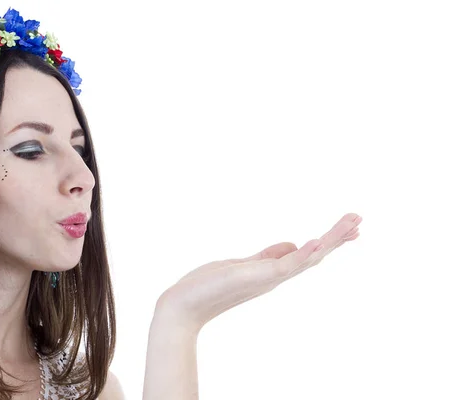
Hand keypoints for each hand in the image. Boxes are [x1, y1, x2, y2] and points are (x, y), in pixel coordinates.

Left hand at [156, 213, 362, 334]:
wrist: (185, 306)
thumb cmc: (210, 286)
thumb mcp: (244, 264)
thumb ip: (268, 255)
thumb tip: (292, 244)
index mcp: (273, 271)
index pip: (308, 254)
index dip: (329, 240)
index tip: (352, 228)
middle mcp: (276, 276)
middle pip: (315, 255)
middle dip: (337, 238)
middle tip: (360, 220)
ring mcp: (269, 277)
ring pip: (307, 257)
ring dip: (330, 239)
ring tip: (353, 223)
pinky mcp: (257, 277)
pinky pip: (286, 264)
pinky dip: (303, 253)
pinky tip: (318, 240)